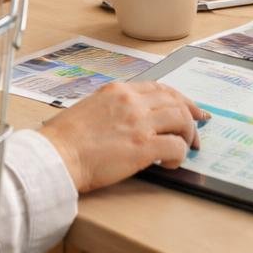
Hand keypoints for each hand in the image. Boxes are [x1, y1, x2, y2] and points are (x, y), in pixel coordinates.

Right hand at [38, 82, 207, 193]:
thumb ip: (114, 108)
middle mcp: (132, 101)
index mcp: (119, 91)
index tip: (191, 110)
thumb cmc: (65, 138)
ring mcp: (139, 122)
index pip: (160, 88)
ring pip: (182, 120)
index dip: (181, 100)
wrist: (56, 155)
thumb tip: (133, 120)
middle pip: (176, 102)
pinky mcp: (143, 146)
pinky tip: (169, 164)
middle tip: (196, 134)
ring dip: (188, 136)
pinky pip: (176, 146)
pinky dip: (179, 155)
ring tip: (184, 149)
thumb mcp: (91, 108)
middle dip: (191, 117)